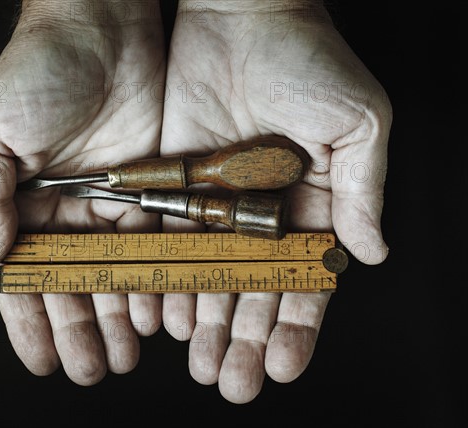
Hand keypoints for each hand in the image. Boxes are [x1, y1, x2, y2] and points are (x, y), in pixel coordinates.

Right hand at [0, 0, 165, 383]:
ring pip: (116, 271)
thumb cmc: (36, 69)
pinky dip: (156, 277)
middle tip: (93, 370)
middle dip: (81, 329)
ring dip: (120, 314)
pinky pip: (154, 241)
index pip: (22, 275)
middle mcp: (65, 207)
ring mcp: (109, 199)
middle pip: (73, 283)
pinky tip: (161, 311)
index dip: (30, 322)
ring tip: (128, 355)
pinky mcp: (150, 186)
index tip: (42, 362)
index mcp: (21, 201)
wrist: (102, 23)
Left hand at [160, 1, 391, 402]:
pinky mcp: (179, 185)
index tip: (280, 366)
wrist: (243, 15)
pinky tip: (163, 315)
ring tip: (197, 361)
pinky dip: (167, 277)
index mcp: (313, 206)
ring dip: (204, 320)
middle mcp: (265, 213)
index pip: (305, 280)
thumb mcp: (357, 123)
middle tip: (230, 381)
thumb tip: (375, 253)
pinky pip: (172, 240)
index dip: (295, 326)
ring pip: (209, 275)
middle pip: (253, 289)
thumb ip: (363, 191)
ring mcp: (219, 203)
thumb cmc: (309, 60)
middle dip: (242, 337)